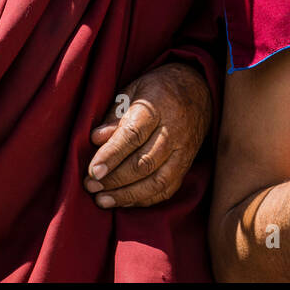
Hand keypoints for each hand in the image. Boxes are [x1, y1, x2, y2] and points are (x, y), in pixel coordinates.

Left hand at [84, 62, 211, 207]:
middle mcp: (174, 131)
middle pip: (144, 162)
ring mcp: (183, 151)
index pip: (133, 135)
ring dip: (128, 195)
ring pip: (157, 181)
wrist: (198, 91)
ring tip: (102, 199)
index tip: (93, 171)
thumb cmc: (158, 89)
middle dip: (115, 179)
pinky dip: (144, 199)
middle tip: (90, 185)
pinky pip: (167, 189)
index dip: (112, 155)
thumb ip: (115, 114)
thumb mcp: (134, 90)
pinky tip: (124, 200)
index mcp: (157, 107)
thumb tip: (96, 139)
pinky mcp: (186, 165)